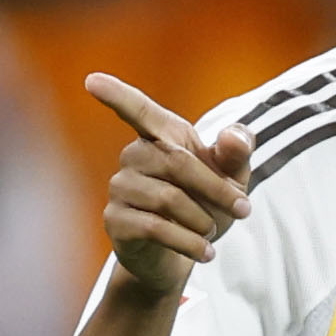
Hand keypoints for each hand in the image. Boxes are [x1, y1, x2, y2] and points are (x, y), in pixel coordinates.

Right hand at [85, 74, 253, 295]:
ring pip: (167, 199)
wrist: (183, 254)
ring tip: (212, 233)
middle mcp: (133, 156)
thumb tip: (231, 138)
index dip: (116, 94)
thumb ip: (237, 153)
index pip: (137, 110)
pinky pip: (154, 228)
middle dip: (216, 188)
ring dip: (202, 220)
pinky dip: (188, 242)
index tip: (92, 80)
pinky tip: (205, 253)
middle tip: (243, 210)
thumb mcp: (232, 178)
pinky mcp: (115, 221)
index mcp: (160, 136)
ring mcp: (120, 188)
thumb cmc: (205, 204)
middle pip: (176, 162)